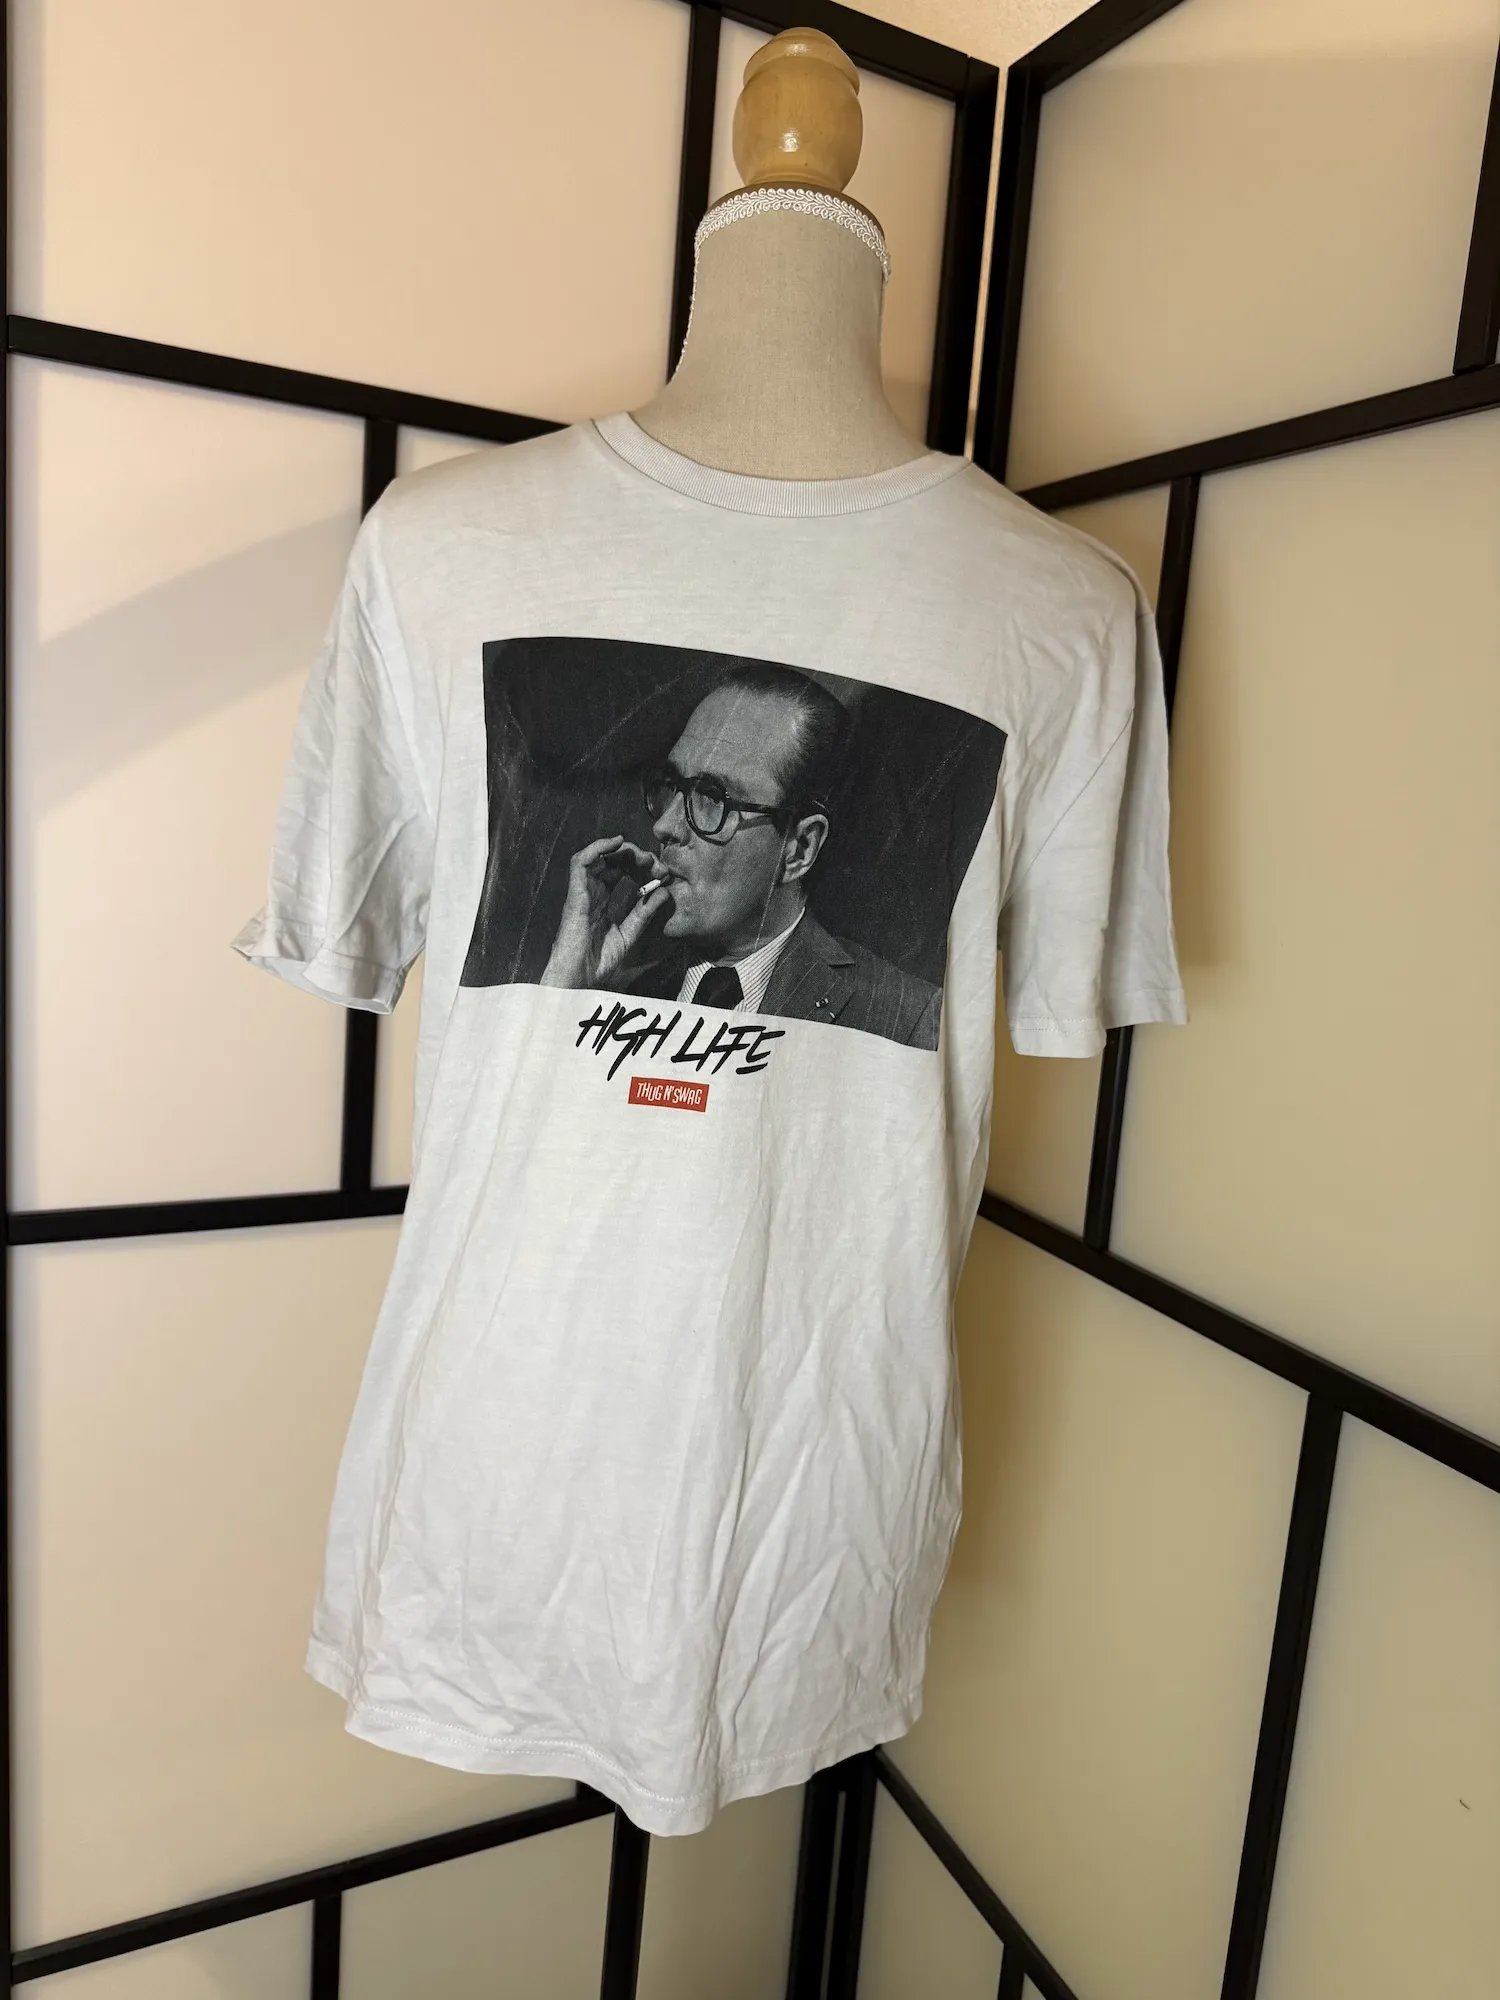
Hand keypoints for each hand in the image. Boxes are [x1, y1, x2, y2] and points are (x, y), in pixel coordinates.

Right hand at [539, 837, 672, 989]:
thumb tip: (663, 891)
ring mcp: (582, 893)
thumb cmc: (599, 963)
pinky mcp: (575, 894)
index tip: (662, 873)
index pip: (619, 874)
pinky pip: (580, 862)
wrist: (580, 979)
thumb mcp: (630, 934)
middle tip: (655, 863)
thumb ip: (645, 913)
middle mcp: (590, 894)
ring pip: (596, 857)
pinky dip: (598, 848)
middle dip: (634, 856)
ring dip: (621, 851)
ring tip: (641, 855)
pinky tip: (617, 843)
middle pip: (610, 862)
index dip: (640, 868)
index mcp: (601, 903)